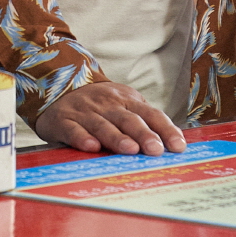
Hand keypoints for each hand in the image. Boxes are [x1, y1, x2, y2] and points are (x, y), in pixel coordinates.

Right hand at [33, 81, 186, 155]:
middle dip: (143, 134)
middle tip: (155, 149)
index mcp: (127, 100)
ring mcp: (85, 112)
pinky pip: (73, 129)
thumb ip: (144, 121)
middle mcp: (107, 105)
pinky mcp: (63, 120)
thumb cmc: (99, 105)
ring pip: (103, 125)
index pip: (151, 114)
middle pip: (128, 119)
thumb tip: (174, 144)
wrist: (57, 86)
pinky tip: (91, 146)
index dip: (166, 129)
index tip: (178, 147)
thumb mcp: (124, 105)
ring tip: (130, 149)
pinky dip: (82, 138)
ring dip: (117, 138)